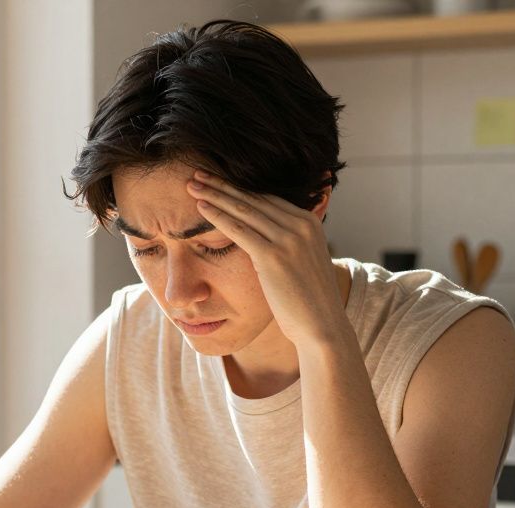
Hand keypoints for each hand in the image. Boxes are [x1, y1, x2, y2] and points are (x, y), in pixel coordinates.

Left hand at [185, 170, 347, 348]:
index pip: (267, 198)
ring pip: (244, 210)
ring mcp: (289, 239)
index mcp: (309, 222)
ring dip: (215, 195)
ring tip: (192, 184)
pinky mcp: (274, 255)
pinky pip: (239, 230)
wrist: (322, 327)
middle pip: (254, 199)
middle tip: (198, 173)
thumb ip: (290, 244)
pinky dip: (217, 216)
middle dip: (223, 185)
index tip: (217, 179)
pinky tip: (200, 207)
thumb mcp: (303, 263)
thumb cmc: (307, 302)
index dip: (239, 187)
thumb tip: (269, 240)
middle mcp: (301, 224)